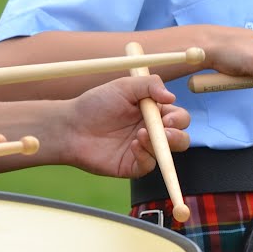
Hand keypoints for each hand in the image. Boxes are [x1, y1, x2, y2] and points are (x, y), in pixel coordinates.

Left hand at [54, 75, 189, 177]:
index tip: (168, 117)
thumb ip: (148, 85)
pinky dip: (145, 156)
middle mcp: (152, 132)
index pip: (178, 117)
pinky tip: (132, 145)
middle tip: (164, 131)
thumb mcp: (123, 86)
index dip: (178, 119)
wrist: (71, 126)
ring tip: (139, 135)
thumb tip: (171, 96)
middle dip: (177, 137)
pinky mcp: (132, 165)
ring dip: (159, 145)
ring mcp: (143, 150)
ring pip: (167, 155)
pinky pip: (148, 165)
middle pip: (180, 139)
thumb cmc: (96, 103)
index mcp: (153, 112)